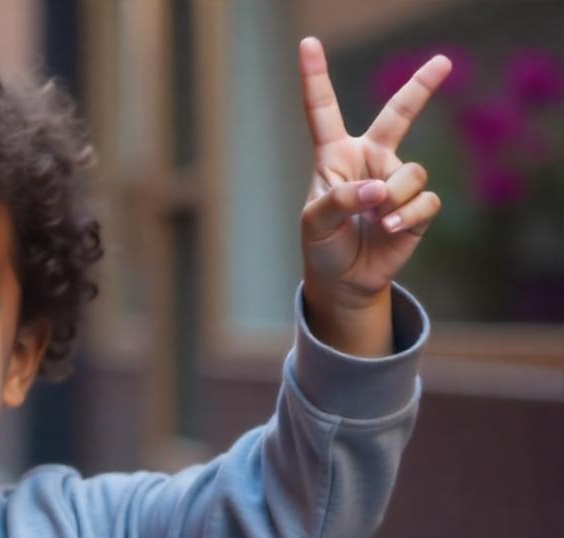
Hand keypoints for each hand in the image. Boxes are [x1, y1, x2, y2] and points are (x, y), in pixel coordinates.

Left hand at [297, 36, 450, 310]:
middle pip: (398, 114)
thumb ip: (339, 200)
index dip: (315, 77)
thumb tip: (378, 189)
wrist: (343, 279)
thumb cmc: (322, 244)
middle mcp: (370, 159)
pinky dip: (406, 217)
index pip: (323, 110)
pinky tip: (388, 230)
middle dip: (421, 87)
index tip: (308, 43)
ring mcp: (395, 181)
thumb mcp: (314, 223)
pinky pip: (424, 201)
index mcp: (335, 155)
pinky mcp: (416, 206)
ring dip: (393, 199)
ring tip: (375, 220)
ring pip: (411, 173)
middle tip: (444, 61)